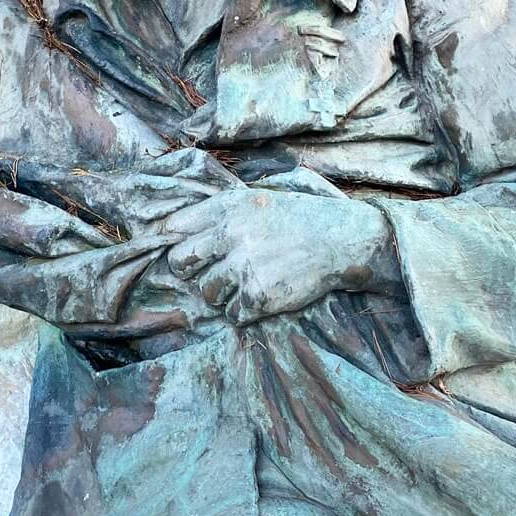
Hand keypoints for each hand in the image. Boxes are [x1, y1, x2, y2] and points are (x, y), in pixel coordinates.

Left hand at [164, 187, 397, 324]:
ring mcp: (244, 266)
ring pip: (206, 293)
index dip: (177, 242)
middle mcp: (231, 234)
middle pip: (180, 263)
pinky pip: (232, 314)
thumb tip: (173, 231)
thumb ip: (220, 213)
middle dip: (192, 271)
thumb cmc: (297, 219)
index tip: (189, 252)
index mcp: (227, 206)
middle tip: (214, 272)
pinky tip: (261, 296)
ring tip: (246, 282)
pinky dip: (243, 311)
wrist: (342, 240)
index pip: (175, 227)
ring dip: (222, 293)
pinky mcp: (259, 296)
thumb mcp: (256, 201)